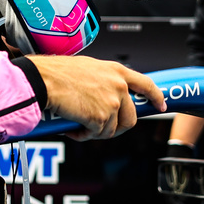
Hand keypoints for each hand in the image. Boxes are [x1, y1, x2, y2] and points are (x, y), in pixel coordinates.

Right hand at [26, 56, 164, 140]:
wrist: (44, 81)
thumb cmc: (58, 72)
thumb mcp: (89, 68)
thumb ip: (104, 80)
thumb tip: (104, 95)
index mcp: (117, 71)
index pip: (146, 84)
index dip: (155, 96)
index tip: (159, 105)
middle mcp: (119, 86)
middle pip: (131, 117)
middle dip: (117, 127)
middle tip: (101, 128)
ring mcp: (112, 103)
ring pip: (112, 129)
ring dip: (96, 132)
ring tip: (79, 125)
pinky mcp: (101, 118)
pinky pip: (96, 134)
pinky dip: (83, 135)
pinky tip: (72, 128)